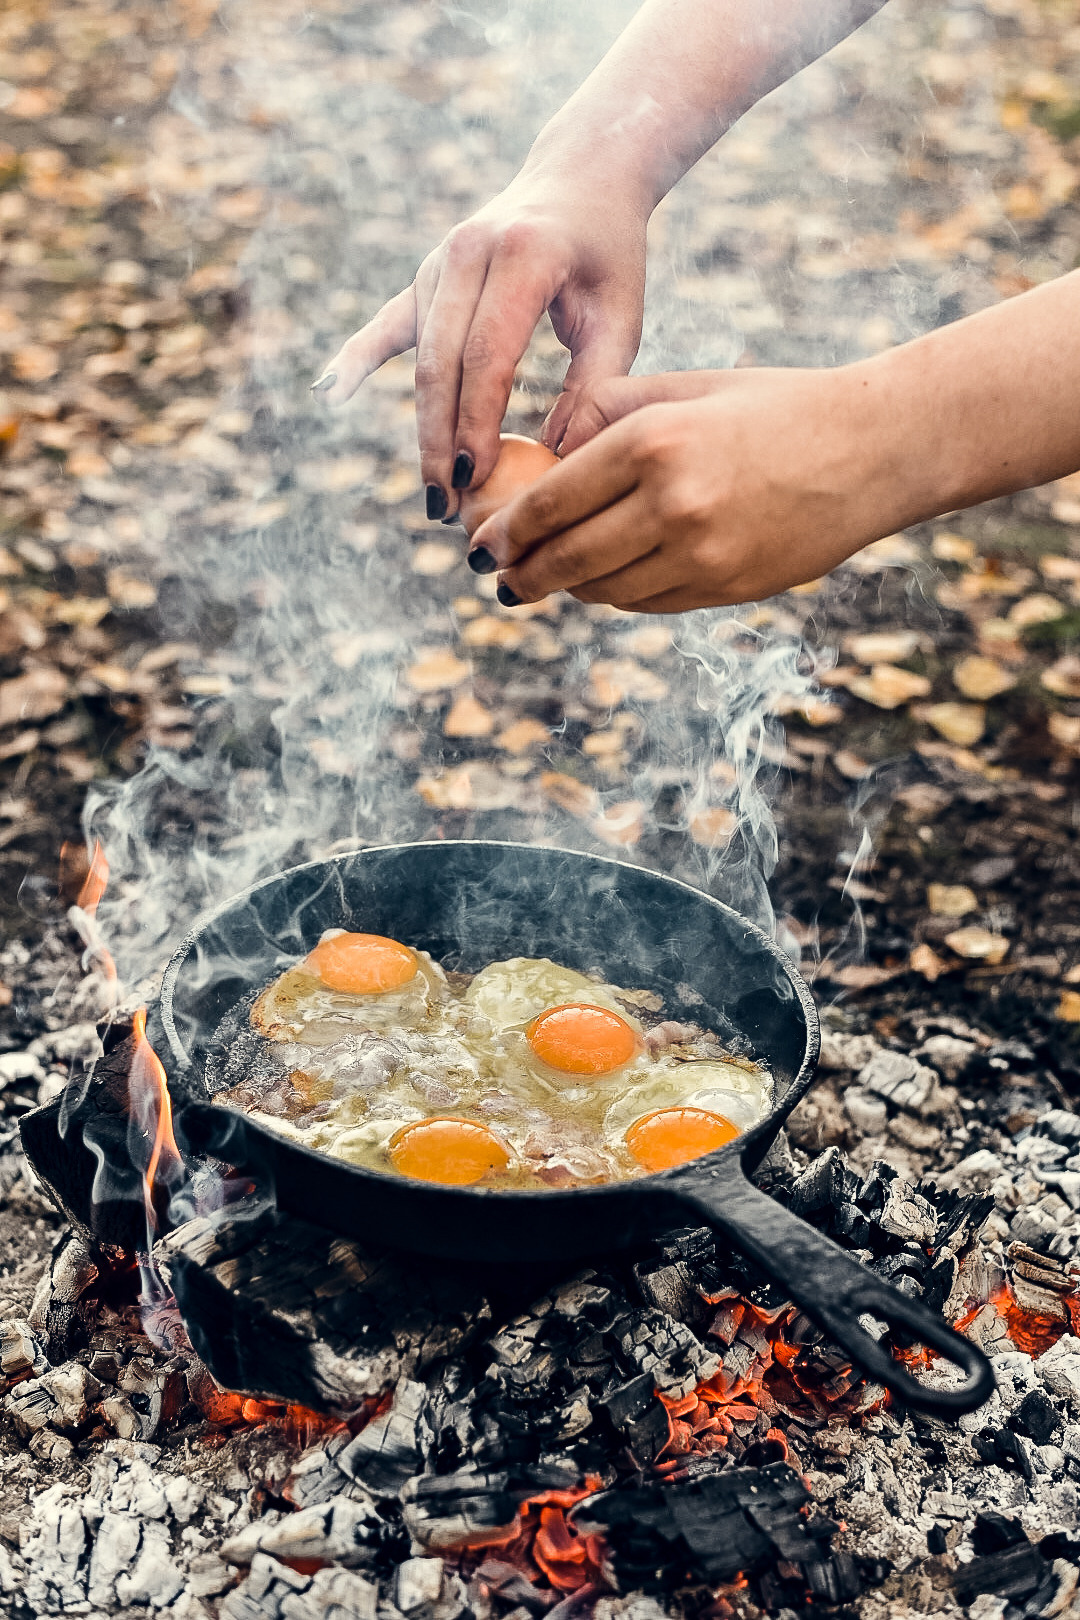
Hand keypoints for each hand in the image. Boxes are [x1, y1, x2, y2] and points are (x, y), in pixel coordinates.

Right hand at [310, 171, 645, 516]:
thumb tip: (562, 466)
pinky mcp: (424, 275)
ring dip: (421, 428)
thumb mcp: (619, 319)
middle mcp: (468, 250)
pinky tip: (330, 394)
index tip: (473, 479)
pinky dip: (358, 359)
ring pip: (419, 357)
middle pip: (441, 364)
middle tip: (446, 507)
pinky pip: (387, 325)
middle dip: (440, 441)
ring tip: (431, 491)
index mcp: (522, 254)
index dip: (476, 422)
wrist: (581, 177)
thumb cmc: (609, 256)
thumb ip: (594, 389)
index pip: (487, 355)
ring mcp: (437, 260)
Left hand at [468, 365, 912, 612]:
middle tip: (496, 576)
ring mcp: (702, 556)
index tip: (478, 540)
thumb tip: (541, 451)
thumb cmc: (773, 406)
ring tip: (545, 579)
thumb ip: (609, 412)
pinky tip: (603, 582)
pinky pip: (648, 603)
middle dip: (520, 573)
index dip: (503, 530)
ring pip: (603, 590)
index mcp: (653, 441)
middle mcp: (671, 504)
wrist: (873, 448)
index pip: (549, 502)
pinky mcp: (727, 588)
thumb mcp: (686, 388)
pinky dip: (615, 596)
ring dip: (567, 589)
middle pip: (565, 560)